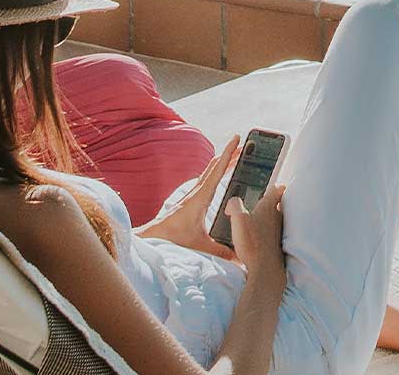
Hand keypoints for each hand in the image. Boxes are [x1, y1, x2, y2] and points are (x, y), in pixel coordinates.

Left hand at [147, 135, 240, 257]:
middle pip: (216, 166)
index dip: (229, 153)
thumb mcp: (200, 245)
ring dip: (223, 162)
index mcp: (201, 196)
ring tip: (236, 156)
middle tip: (244, 145)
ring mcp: (193, 193)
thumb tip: (241, 259)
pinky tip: (221, 176)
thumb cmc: (174, 238)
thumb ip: (221, 252)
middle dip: (230, 153)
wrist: (154, 237)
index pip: (218, 170)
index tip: (237, 138)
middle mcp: (197, 191)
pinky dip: (216, 172)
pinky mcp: (190, 198)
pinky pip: (206, 179)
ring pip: (210, 171)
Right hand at [229, 181, 287, 282]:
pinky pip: (271, 233)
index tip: (273, 183)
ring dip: (266, 218)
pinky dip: (264, 233)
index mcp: (269, 206)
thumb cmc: (252, 243)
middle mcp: (277, 217)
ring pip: (274, 219)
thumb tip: (232, 205)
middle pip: (276, 204)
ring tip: (253, 221)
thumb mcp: (238, 219)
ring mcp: (278, 231)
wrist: (264, 269)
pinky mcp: (276, 244)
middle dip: (268, 202)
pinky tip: (254, 239)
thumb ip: (234, 205)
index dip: (275, 185)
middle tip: (257, 202)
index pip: (278, 189)